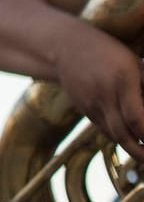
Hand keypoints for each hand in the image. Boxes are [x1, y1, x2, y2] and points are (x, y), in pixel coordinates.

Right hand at [53, 21, 143, 162]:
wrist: (65, 46)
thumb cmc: (107, 52)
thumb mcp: (133, 63)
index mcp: (121, 82)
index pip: (137, 118)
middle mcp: (104, 96)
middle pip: (122, 134)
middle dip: (140, 153)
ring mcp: (90, 104)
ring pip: (112, 134)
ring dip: (130, 148)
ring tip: (143, 155)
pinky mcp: (83, 108)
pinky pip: (103, 127)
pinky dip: (117, 136)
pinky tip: (128, 139)